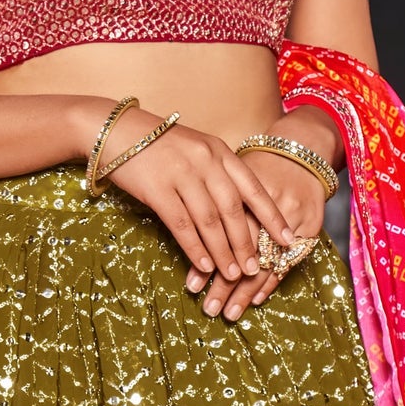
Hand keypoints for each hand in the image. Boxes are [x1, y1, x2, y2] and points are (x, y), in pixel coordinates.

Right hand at [94, 108, 297, 320]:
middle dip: (247, 243)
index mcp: (220, 152)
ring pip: (209, 221)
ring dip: (223, 252)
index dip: (273, 217)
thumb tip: (237, 213)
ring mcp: (182, 174)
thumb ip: (217, 174)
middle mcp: (205, 161)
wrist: (116, 130)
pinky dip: (195, 248)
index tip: (288, 240)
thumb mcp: (196, 150)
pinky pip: (182, 224)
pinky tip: (204, 266)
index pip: (254, 188)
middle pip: (233, 210)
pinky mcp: (157, 188)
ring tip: (232, 275)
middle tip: (256, 269)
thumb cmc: (158, 145)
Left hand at [206, 116, 337, 319]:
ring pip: (267, 260)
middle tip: (210, 309)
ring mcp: (294, 213)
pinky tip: (256, 300)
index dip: (207, 260)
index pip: (222, 231)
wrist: (298, 149)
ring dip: (247, 291)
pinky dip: (271, 282)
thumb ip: (207, 200)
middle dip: (226, 283)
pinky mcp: (309, 224)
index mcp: (243, 183)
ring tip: (229, 312)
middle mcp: (271, 199)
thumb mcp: (227, 173)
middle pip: (245, 250)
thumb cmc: (254, 165)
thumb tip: (181, 237)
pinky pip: (289, 260)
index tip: (193, 287)